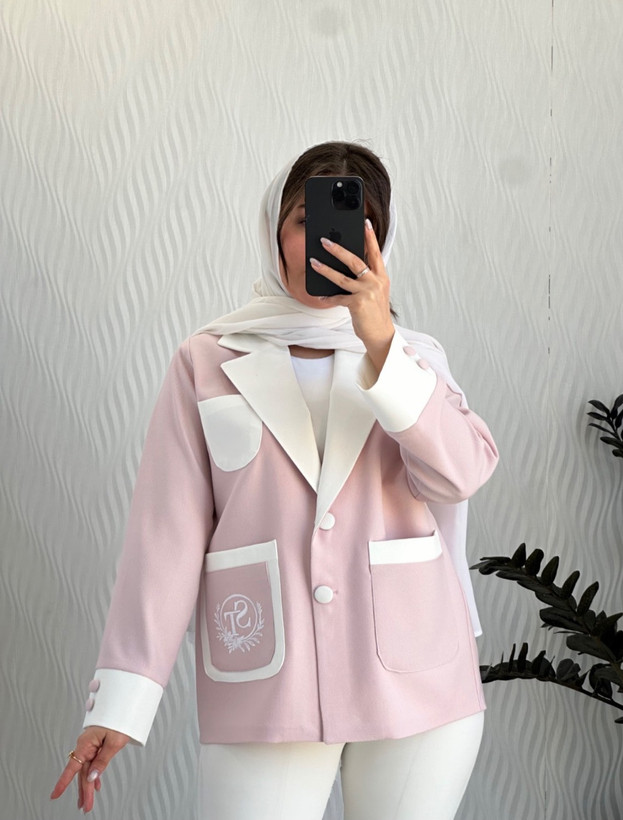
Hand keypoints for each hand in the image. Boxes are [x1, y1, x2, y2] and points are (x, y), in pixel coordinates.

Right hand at [50, 726, 129, 813]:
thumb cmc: (120, 718)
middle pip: (82, 772)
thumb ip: (103, 760)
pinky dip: (94, 775)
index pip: (73, 767)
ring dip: (88, 786)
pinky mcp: (96, 744)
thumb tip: (92, 777)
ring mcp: (90, 744)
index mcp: (86, 742)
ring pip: (87, 769)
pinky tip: (95, 785)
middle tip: (85, 807)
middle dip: (83, 791)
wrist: (125, 703)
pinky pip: (92, 762)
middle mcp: (86, 744)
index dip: (63, 782)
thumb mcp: (114, 741)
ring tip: (87, 802)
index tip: (55, 795)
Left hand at [309, 219, 394, 373]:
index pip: (375, 253)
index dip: (370, 237)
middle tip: (325, 241)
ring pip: (341, 277)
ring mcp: (367, 292)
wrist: (380, 335)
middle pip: (355, 260)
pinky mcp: (357, 304)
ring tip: (313, 262)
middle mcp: (375, 282)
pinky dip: (327, 297)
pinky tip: (319, 296)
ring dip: (325, 269)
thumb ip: (368, 278)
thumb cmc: (375, 313)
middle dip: (338, 249)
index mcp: (382, 277)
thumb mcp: (376, 292)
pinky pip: (338, 297)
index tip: (365, 223)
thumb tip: (350, 265)